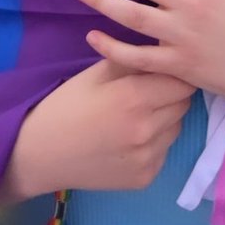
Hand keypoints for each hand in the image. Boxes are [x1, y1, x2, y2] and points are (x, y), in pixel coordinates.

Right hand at [0, 59, 193, 203]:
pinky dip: (155, 142)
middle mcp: (147, 130)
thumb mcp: (97, 73)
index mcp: (135, 98)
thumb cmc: (67, 104)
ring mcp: (148, 158)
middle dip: (172, 93)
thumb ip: (134, 60)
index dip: (175, 72)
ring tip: (137, 115)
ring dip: (166, 118)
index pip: (182, 82)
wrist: (41, 153)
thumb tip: (164, 45)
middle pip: (183, 104)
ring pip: (176, 128)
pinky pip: (164, 151)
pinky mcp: (146, 178)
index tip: (164, 69)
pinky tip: (129, 138)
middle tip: (149, 90)